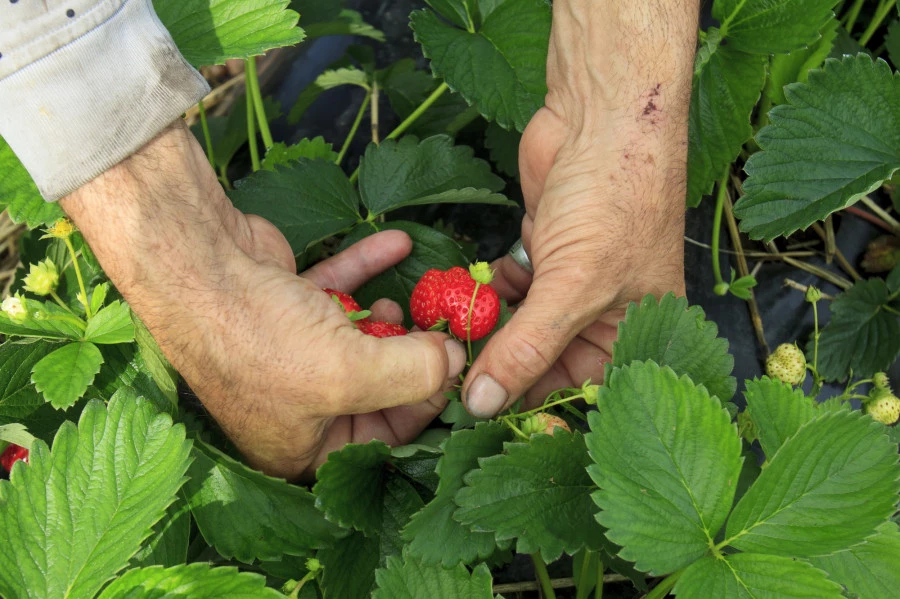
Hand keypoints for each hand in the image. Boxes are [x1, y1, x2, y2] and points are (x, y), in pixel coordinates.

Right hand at [61, 121, 465, 479]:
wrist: (191, 263)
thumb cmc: (260, 338)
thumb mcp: (350, 373)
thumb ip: (414, 374)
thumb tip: (455, 363)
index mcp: (301, 446)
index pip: (382, 440)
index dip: (424, 405)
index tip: (456, 370)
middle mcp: (296, 405)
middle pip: (375, 387)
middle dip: (411, 355)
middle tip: (443, 328)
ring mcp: (289, 353)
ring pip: (359, 339)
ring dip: (391, 316)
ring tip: (411, 298)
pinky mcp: (286, 306)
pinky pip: (338, 293)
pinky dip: (367, 270)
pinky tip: (398, 243)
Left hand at [461, 1, 697, 416]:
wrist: (603, 113)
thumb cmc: (616, 198)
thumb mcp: (575, 283)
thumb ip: (528, 348)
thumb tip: (484, 404)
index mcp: (636, 333)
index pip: (581, 392)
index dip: (533, 406)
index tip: (479, 418)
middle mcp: (605, 315)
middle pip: (546, 363)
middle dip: (502, 366)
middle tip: (453, 377)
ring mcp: (571, 282)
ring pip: (522, 327)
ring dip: (490, 328)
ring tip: (455, 332)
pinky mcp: (542, 253)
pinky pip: (510, 291)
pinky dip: (490, 291)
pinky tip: (475, 288)